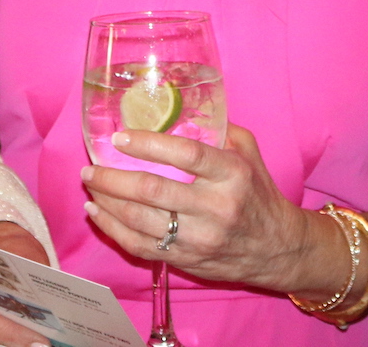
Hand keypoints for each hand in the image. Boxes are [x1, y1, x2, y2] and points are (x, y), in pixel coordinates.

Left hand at [80, 123, 322, 292]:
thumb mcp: (248, 152)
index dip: (148, 145)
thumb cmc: (258, 193)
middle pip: (153, 192)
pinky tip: (97, 212)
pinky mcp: (186, 260)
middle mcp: (215, 207)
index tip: (119, 138)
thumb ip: (218, 128)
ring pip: (140, 221)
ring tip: (90, 185)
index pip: (186, 156)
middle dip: (113, 178)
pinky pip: (140, 246)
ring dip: (107, 202)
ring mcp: (198, 238)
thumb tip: (178, 106)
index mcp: (231, 174)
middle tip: (91, 166)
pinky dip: (113, 229)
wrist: (277, 249)